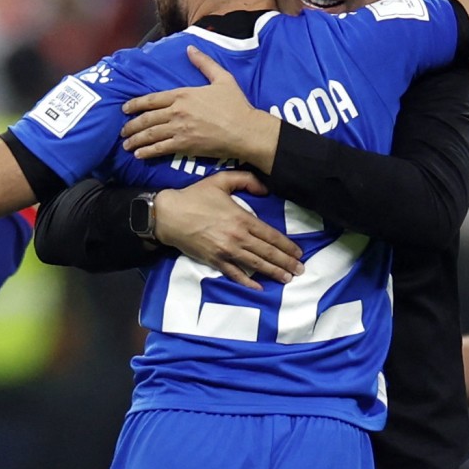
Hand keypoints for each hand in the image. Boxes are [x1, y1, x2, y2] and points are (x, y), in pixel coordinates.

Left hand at [120, 46, 274, 166]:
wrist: (244, 130)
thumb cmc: (236, 104)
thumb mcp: (222, 78)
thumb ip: (204, 63)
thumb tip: (190, 49)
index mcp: (183, 94)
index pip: (152, 99)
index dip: (136, 104)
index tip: (125, 108)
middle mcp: (177, 111)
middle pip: (147, 118)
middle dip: (131, 125)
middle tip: (123, 130)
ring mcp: (179, 129)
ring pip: (150, 134)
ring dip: (135, 140)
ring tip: (127, 144)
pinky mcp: (184, 146)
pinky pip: (160, 149)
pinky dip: (147, 152)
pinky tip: (139, 155)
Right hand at [153, 171, 303, 284]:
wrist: (169, 215)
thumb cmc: (194, 197)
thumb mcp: (221, 180)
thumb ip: (246, 180)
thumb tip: (265, 189)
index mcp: (242, 219)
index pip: (271, 235)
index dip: (286, 245)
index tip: (298, 253)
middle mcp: (238, 237)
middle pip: (267, 252)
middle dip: (285, 262)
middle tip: (300, 270)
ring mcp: (226, 251)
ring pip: (255, 264)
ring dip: (273, 272)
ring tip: (287, 278)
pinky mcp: (214, 260)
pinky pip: (234, 274)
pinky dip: (248, 282)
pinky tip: (259, 288)